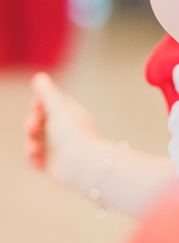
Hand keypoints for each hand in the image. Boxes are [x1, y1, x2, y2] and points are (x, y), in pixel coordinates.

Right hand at [26, 72, 101, 186]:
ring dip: (31, 142)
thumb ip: (48, 94)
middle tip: (32, 127)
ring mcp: (58, 149)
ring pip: (34, 141)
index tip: (37, 105)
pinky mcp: (52, 166)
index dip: (40, 104)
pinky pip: (35, 160)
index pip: (51, 105)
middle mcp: (65, 131)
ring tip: (34, 148)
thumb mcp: (59, 109)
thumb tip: (39, 76)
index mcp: (71, 116)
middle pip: (39, 122)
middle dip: (32, 123)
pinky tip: (37, 159)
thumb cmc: (75, 135)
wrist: (85, 165)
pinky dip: (33, 158)